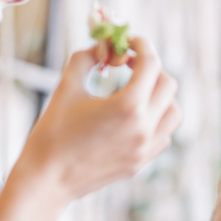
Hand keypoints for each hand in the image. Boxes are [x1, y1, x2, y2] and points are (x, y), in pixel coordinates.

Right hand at [12, 35, 180, 204]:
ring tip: (136, 89)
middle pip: (167, 84)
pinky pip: (164, 134)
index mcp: (128, 106)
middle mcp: (144, 128)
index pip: (151, 63)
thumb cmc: (52, 132)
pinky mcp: (141, 162)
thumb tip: (103, 47)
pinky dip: (157, 119)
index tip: (129, 41)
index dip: (141, 44)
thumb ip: (87, 58)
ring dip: (160, 94)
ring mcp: (145, 148)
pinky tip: (133, 116)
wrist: (46, 180)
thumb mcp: (67, 87)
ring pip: (173, 111)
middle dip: (151, 67)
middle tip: (129, 63)